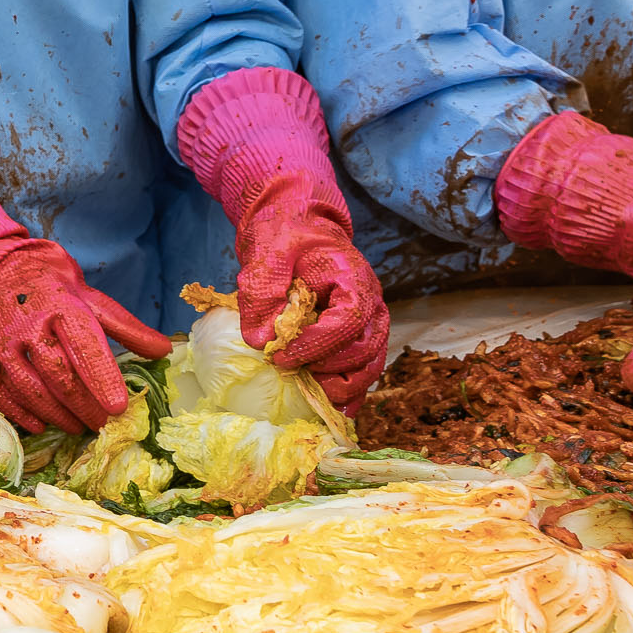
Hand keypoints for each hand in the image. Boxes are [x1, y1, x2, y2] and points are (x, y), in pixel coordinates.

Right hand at [0, 236, 171, 432]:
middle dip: (85, 406)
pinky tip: (40, 424)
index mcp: (59, 306)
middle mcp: (27, 327)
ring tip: (77, 426)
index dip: (102, 379)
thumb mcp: (87, 294)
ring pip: (30, 390)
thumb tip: (164, 350)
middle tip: (104, 424)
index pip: (84, 347)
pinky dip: (21, 414)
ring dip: (57, 415)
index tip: (119, 406)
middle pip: (59, 376)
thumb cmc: (44, 282)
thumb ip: (123, 326)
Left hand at [232, 172, 390, 406]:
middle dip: (328, 368)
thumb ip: (262, 293)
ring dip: (342, 385)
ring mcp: (368, 322)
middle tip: (288, 371)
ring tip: (308, 391)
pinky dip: (351, 391)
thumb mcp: (265, 253)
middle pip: (365, 348)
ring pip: (370, 364)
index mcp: (352, 278)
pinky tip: (335, 409)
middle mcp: (370, 302)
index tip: (281, 356)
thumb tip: (261, 340)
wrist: (296, 223)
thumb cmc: (283, 234)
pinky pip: (363, 369)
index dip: (317, 345)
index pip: (349, 320)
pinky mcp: (357, 336)